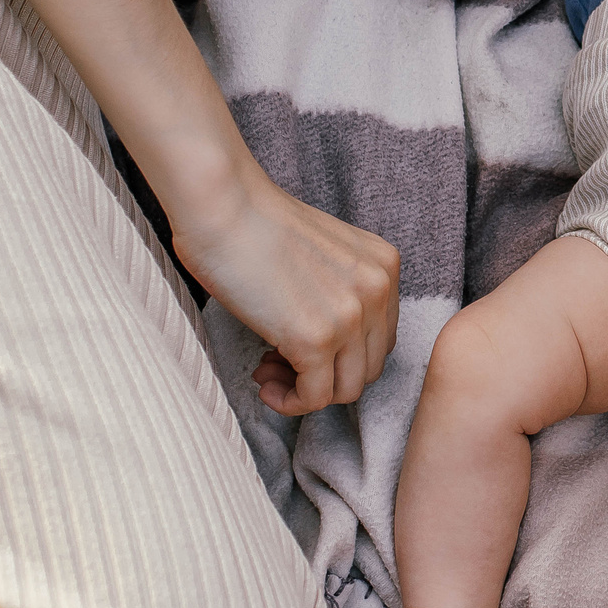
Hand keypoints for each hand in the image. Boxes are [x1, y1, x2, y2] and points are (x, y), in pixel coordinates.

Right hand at [170, 163, 402, 416]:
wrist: (223, 205)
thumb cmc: (255, 224)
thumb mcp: (324, 254)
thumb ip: (338, 291)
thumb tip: (326, 346)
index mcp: (384, 266)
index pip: (379, 338)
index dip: (341, 354)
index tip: (300, 348)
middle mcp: (378, 291)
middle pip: (368, 367)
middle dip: (325, 376)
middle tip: (279, 364)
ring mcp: (351, 316)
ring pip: (346, 390)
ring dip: (305, 392)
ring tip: (267, 372)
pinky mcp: (316, 339)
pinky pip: (314, 398)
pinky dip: (289, 402)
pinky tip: (264, 384)